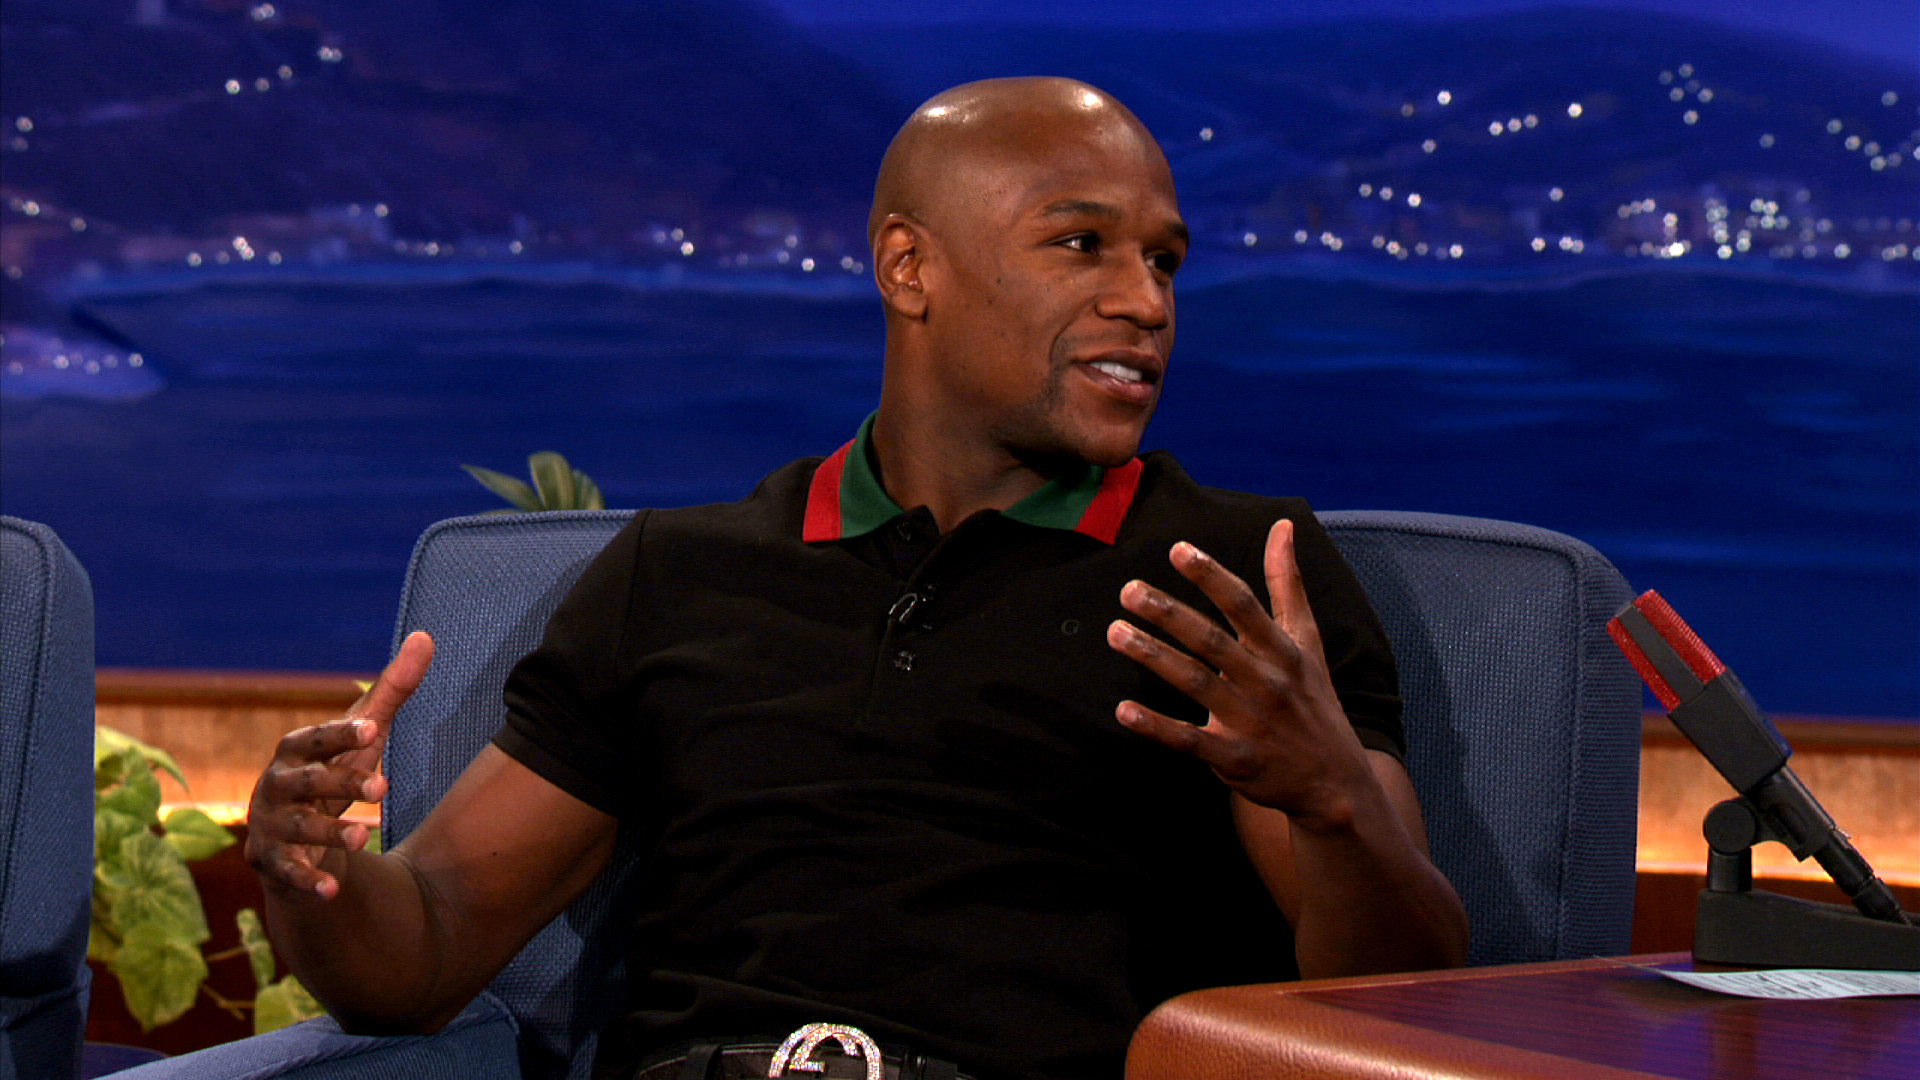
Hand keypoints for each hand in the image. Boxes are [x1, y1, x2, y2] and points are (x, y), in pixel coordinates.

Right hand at [246, 631, 433, 898]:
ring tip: (363, 839)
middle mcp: (276, 784)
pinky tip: (331, 892)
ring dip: (328, 834)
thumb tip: (425, 637)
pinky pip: (287, 873)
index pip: (318, 738)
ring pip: (297, 829)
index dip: (342, 733)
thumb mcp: (363, 736)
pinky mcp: (271, 862)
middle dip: (343, 784)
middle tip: (384, 788)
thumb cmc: (333, 771)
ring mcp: (270, 824)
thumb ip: (392, 691)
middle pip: (309, 782)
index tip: (375, 728)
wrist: (295, 835)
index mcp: (297, 750)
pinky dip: (307, 882)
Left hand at [1105, 520, 1372, 825]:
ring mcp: (1250, 722)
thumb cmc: (1312, 700)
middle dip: (1169, 614)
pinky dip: (1156, 727)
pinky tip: (1122, 710)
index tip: (1177, 550)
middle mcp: (1266, 682)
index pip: (1244, 605)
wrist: (1334, 782)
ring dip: (1153, 656)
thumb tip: (1282, 525)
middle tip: (1129, 591)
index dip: (1211, 576)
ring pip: (1195, 683)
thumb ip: (1287, 583)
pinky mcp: (1234, 759)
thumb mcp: (1307, 640)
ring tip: (1116, 632)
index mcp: (1282, 650)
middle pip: (1212, 641)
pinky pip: (1188, 741)